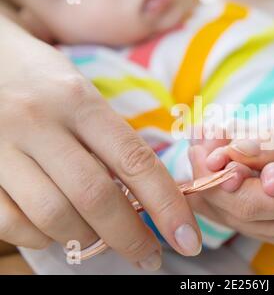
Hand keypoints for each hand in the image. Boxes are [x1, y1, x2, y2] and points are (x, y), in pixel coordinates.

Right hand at [0, 18, 200, 269]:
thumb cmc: (44, 81)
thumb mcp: (83, 96)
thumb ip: (111, 141)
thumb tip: (146, 198)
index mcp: (80, 101)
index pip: (135, 161)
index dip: (168, 206)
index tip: (189, 238)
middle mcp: (39, 121)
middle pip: (95, 197)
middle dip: (130, 237)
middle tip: (151, 256)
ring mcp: (1, 146)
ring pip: (53, 216)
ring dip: (86, 238)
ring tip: (99, 238)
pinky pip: (10, 223)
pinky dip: (41, 237)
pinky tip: (54, 231)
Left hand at [188, 94, 273, 256]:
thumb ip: (272, 140)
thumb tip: (227, 154)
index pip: (254, 203)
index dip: (217, 180)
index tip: (200, 149)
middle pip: (245, 218)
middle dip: (214, 182)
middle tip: (201, 146)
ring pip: (249, 225)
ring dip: (224, 190)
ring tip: (215, 152)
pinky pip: (262, 225)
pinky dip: (241, 199)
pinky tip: (232, 172)